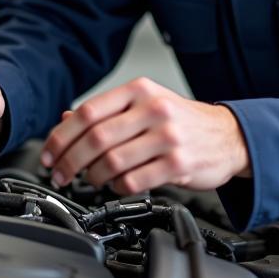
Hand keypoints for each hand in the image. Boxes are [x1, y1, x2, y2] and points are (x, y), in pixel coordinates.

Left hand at [39, 76, 250, 194]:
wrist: (229, 136)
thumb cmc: (183, 121)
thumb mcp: (146, 104)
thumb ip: (108, 112)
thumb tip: (67, 118)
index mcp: (140, 91)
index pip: (89, 111)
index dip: (61, 135)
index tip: (49, 153)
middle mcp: (153, 109)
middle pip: (96, 138)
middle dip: (69, 161)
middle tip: (59, 174)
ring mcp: (167, 137)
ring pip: (112, 161)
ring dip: (91, 177)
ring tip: (88, 180)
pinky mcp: (178, 164)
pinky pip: (134, 181)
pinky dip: (116, 187)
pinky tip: (115, 185)